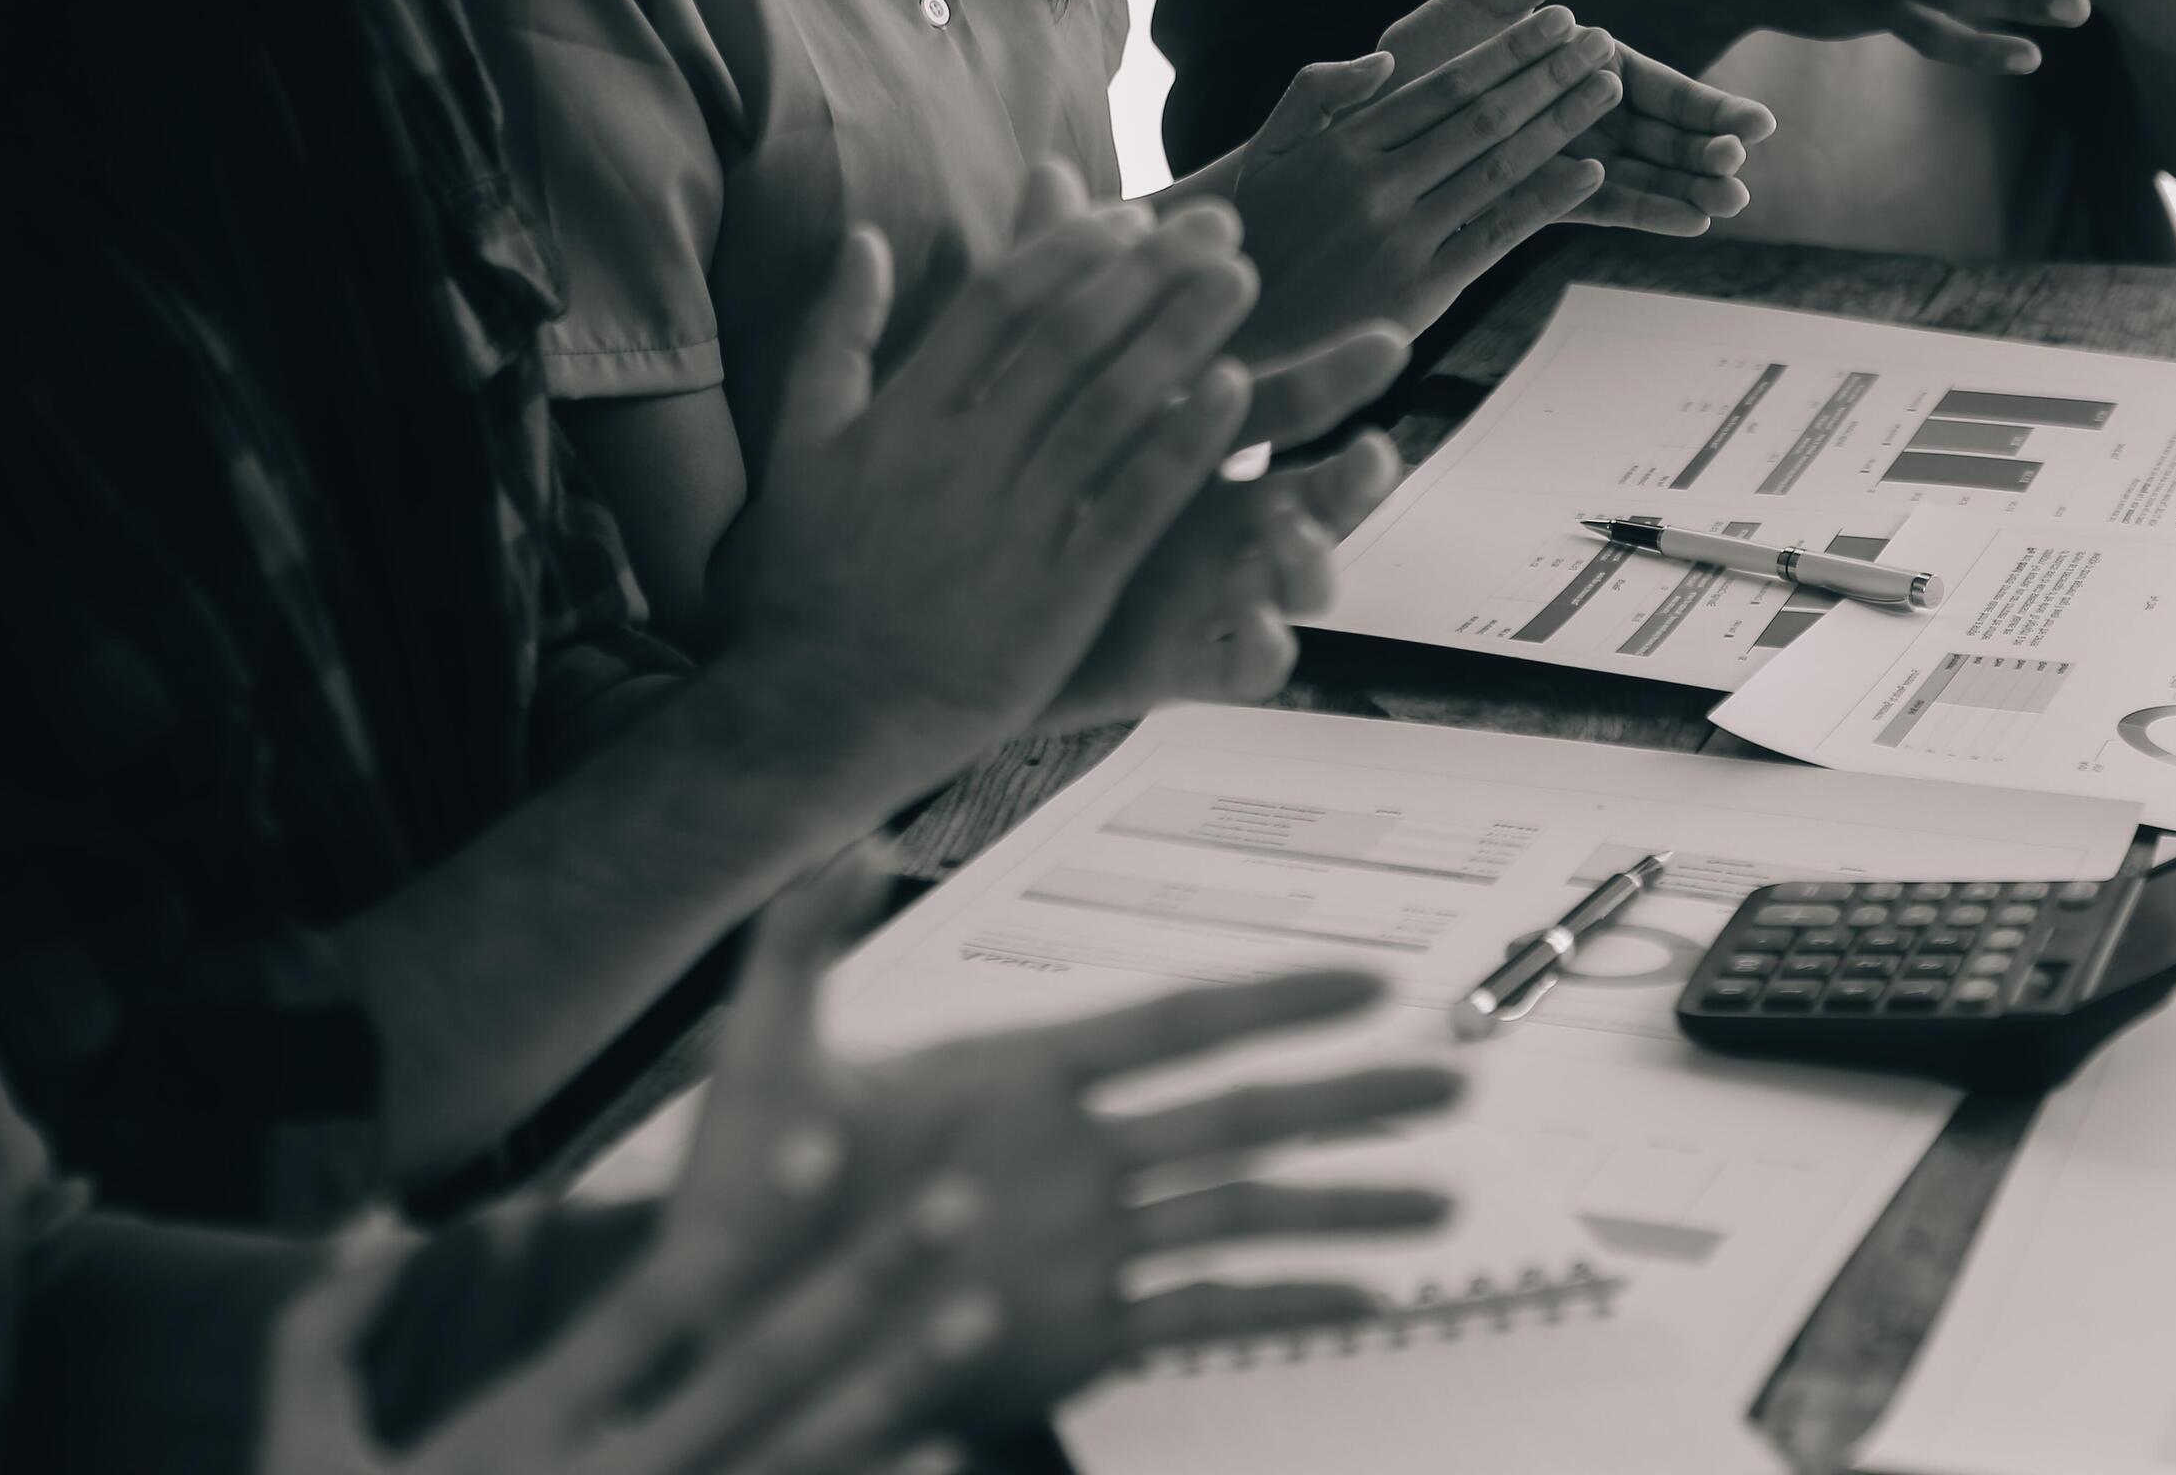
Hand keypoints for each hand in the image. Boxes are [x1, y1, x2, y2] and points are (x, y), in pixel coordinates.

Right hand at [263, 1103, 988, 1474]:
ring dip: (898, 1384)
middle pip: (761, 1366)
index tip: (818, 1136)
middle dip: (864, 1279)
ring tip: (980, 1313)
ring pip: (799, 1455)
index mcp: (520, 1430)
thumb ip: (326, 1327)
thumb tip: (378, 1217)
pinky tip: (949, 1450)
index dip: (742, 1221)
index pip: (654, 1302)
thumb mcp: (291, 1452)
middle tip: (960, 1200)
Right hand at [709, 192, 1262, 805]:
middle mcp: (960, 460)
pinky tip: (1232, 393)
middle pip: (1069, 340)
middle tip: (1216, 225)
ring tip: (1238, 281)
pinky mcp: (1057, 593)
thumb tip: (865, 237)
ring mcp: (1012, 526)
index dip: (1070, 250)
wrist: (816, 713)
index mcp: (903, 416)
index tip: (1130, 216)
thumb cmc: (806, 581)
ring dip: (1179, 337)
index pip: (999, 302)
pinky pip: (1130, 504)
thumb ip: (835, 336)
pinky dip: (1182, 445)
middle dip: (1147, 274)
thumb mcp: (800, 445)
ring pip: (1110, 409)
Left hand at [731, 853, 1464, 1426]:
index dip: (1277, 1002)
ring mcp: (1087, 1242)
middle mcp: (1075, 1153)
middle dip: (1352, 1096)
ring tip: (1439, 1198)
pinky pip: (1205, 1313)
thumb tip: (845, 844)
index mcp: (1018, 1075)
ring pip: (1245, 1212)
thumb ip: (801, 943)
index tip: (1368, 984)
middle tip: (1451, 1075)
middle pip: (1243, 1114)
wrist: (724, 1321)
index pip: (1174, 1023)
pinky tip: (1364, 1305)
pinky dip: (1286, 1308)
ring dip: (1345, 1203)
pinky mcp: (1080, 1330)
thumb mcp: (763, 1056)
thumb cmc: (745, 1194)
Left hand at [997, 166, 1410, 727]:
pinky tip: (1262, 636)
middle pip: (1315, 491)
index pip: (1283, 404)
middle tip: (1382, 446)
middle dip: (1356, 471)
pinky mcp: (1181, 661)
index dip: (1336, 379)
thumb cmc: (1026, 486)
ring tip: (1305, 539)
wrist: (959, 613)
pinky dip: (1259, 651)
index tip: (1391, 337)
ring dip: (1314, 560)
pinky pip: (1239, 666)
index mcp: (1202, 446)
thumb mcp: (1042, 385)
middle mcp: (1225, 517)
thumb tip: (1046, 172)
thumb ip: (1053, 289)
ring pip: (1293, 582)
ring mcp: (1211, 592)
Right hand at [1191, 10, 1624, 359]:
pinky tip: (1590, 171)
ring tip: (1606, 87)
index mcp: (1343, 147)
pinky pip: (1498, 234)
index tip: (1555, 19)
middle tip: (1601, 40)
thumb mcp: (1265, 155)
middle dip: (1549, 74)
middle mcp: (1376, 187)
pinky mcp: (1423, 288)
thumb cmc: (1258, 235)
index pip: (1444, 85)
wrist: (1243, 335)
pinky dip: (1547, 199)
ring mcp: (1403, 238)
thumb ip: (1313, 94)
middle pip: (1482, 117)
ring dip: (1562, 123)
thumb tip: (1384, 60)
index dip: (1508, 50)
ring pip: (1500, 168)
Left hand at [1378, 0, 1774, 235]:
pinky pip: (1599, 206)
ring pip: (1642, 176)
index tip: (1756, 125)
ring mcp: (1564, 157)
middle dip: (1707, 156)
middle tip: (1738, 170)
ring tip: (1727, 205)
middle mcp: (1584, 114)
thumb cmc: (1425, 44)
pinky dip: (1644, 213)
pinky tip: (1686, 223)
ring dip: (1687, 190)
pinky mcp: (1536, 195)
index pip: (1666, 90)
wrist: (1368, 108)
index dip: (1711, 108)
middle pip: (1665, 139)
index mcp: (1586, 64)